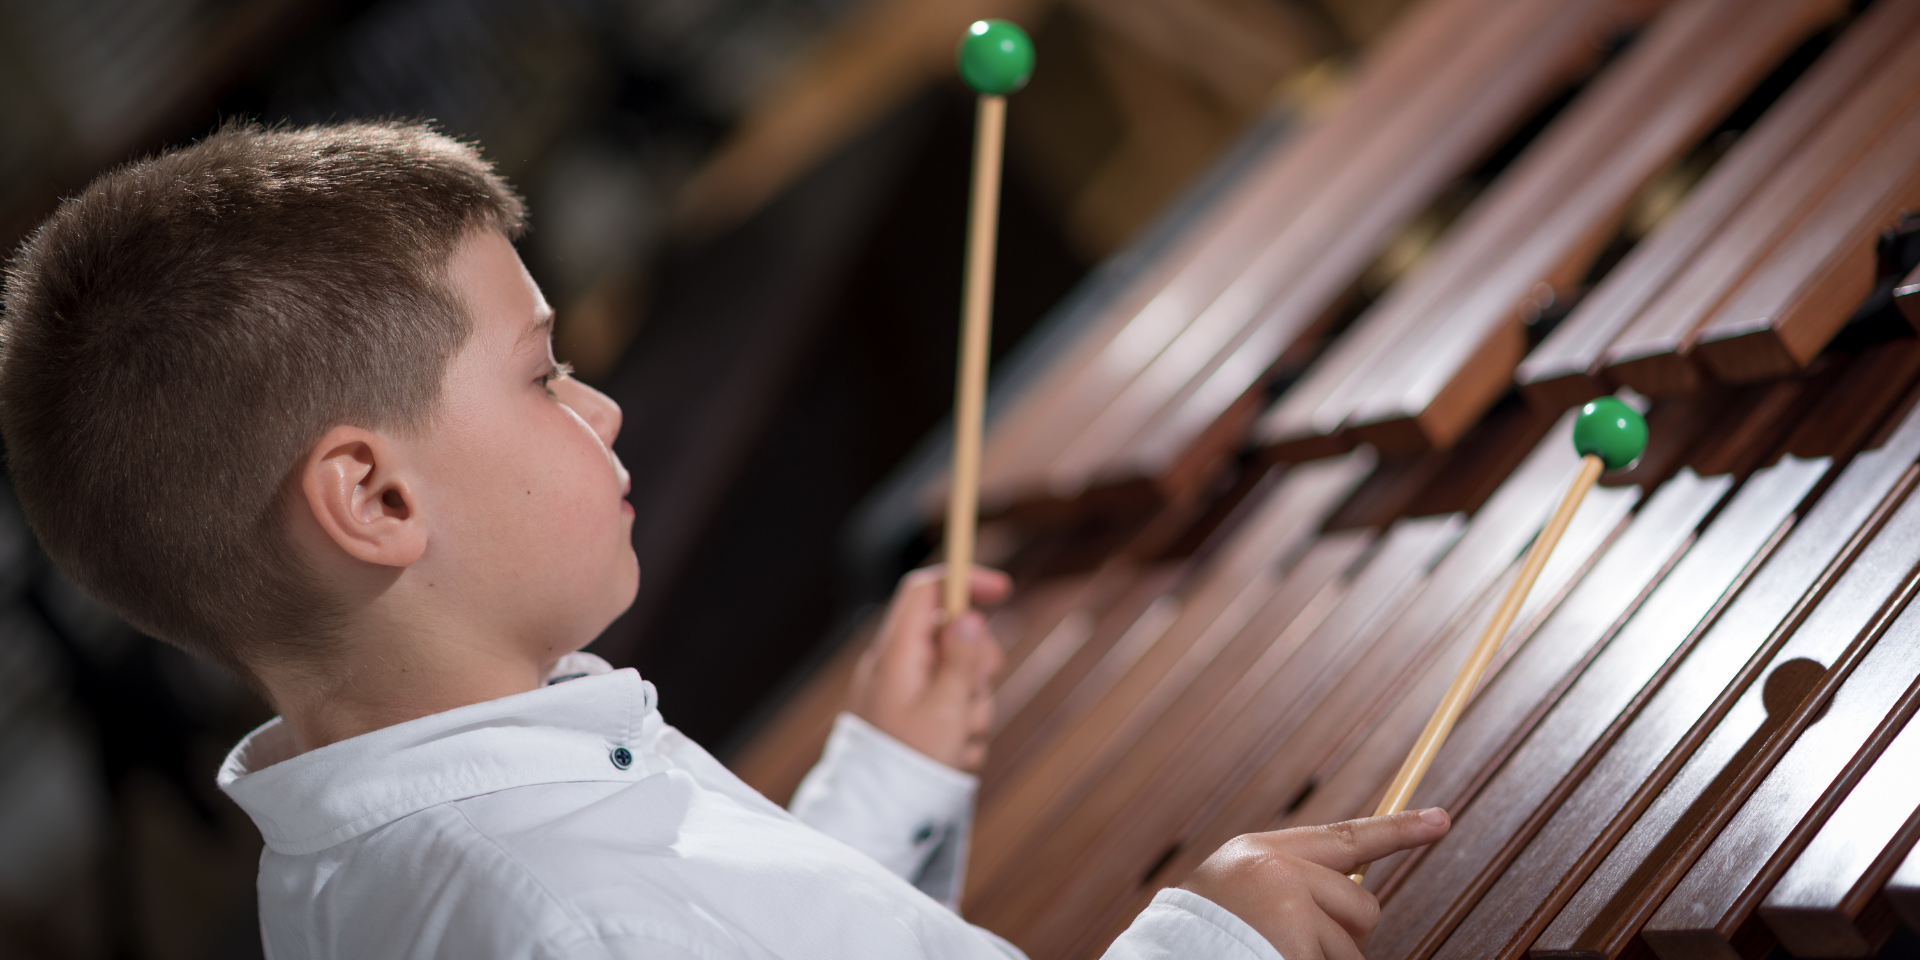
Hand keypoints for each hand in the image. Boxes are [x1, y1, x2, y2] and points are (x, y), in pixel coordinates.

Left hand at [847, 565, 1009, 771]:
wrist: (879, 815)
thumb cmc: (910, 763)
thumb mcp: (946, 710)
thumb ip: (961, 660)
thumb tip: (968, 616)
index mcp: (896, 654)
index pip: (925, 591)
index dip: (963, 580)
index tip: (1002, 589)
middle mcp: (897, 665)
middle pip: (952, 634)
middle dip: (978, 666)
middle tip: (974, 700)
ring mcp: (904, 690)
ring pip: (959, 674)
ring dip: (972, 706)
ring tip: (959, 742)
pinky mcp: (913, 714)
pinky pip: (951, 705)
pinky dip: (961, 726)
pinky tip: (953, 754)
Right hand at [1179, 809, 1450, 959]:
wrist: (1172, 959)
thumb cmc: (1203, 940)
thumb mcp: (1241, 896)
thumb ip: (1293, 884)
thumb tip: (1361, 894)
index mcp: (1262, 854)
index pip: (1345, 838)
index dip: (1397, 830)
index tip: (1441, 820)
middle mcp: (1279, 871)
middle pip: (1361, 904)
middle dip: (1346, 935)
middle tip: (1295, 946)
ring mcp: (1289, 906)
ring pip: (1353, 946)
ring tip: (1272, 956)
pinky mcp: (1295, 941)